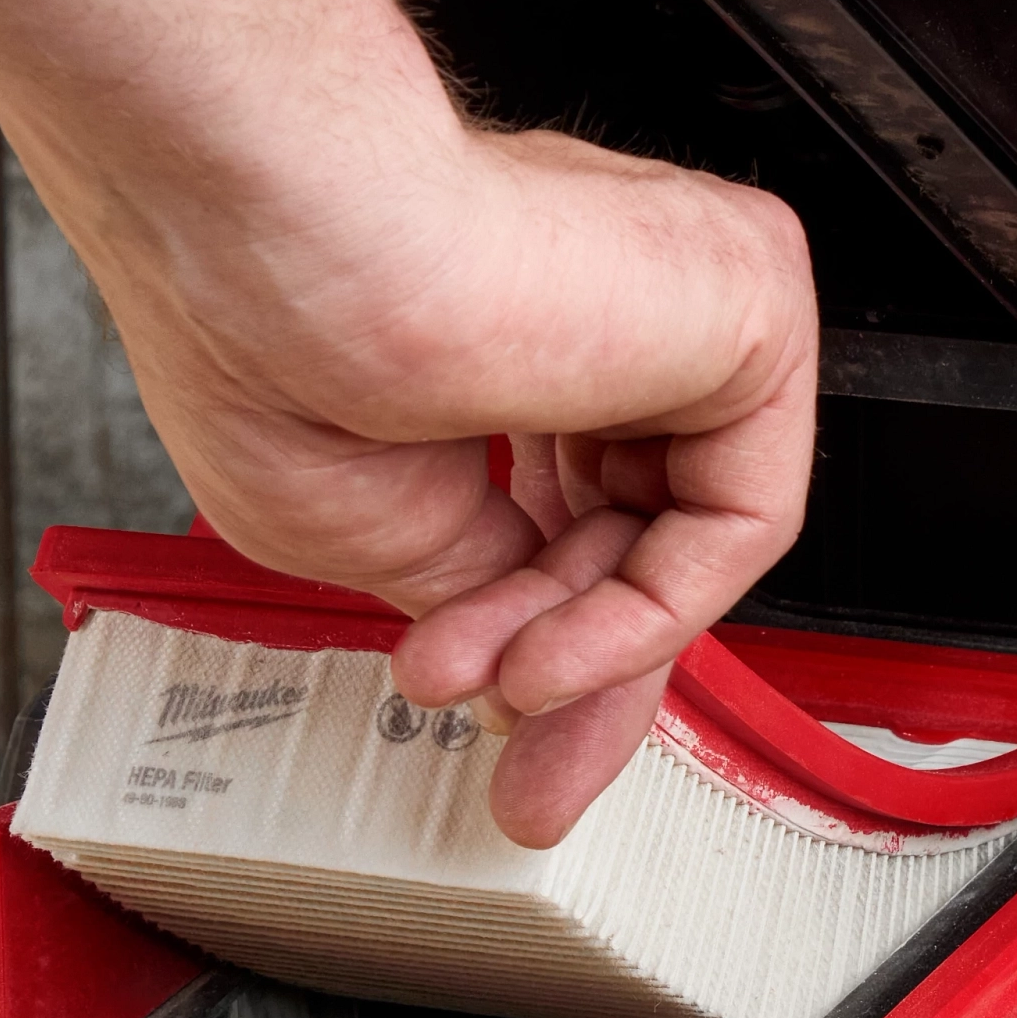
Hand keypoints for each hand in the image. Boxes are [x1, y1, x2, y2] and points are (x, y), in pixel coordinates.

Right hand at [56, 97, 815, 846]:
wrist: (278, 244)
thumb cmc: (266, 328)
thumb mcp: (370, 519)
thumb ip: (481, 581)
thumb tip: (533, 665)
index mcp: (510, 321)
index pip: (579, 510)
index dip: (545, 642)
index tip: (507, 738)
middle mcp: (603, 302)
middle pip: (639, 534)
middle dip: (580, 675)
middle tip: (526, 772)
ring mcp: (681, 295)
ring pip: (685, 537)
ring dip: (587, 651)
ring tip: (497, 693)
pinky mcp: (750, 301)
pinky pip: (738, 515)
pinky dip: (651, 613)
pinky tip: (552, 656)